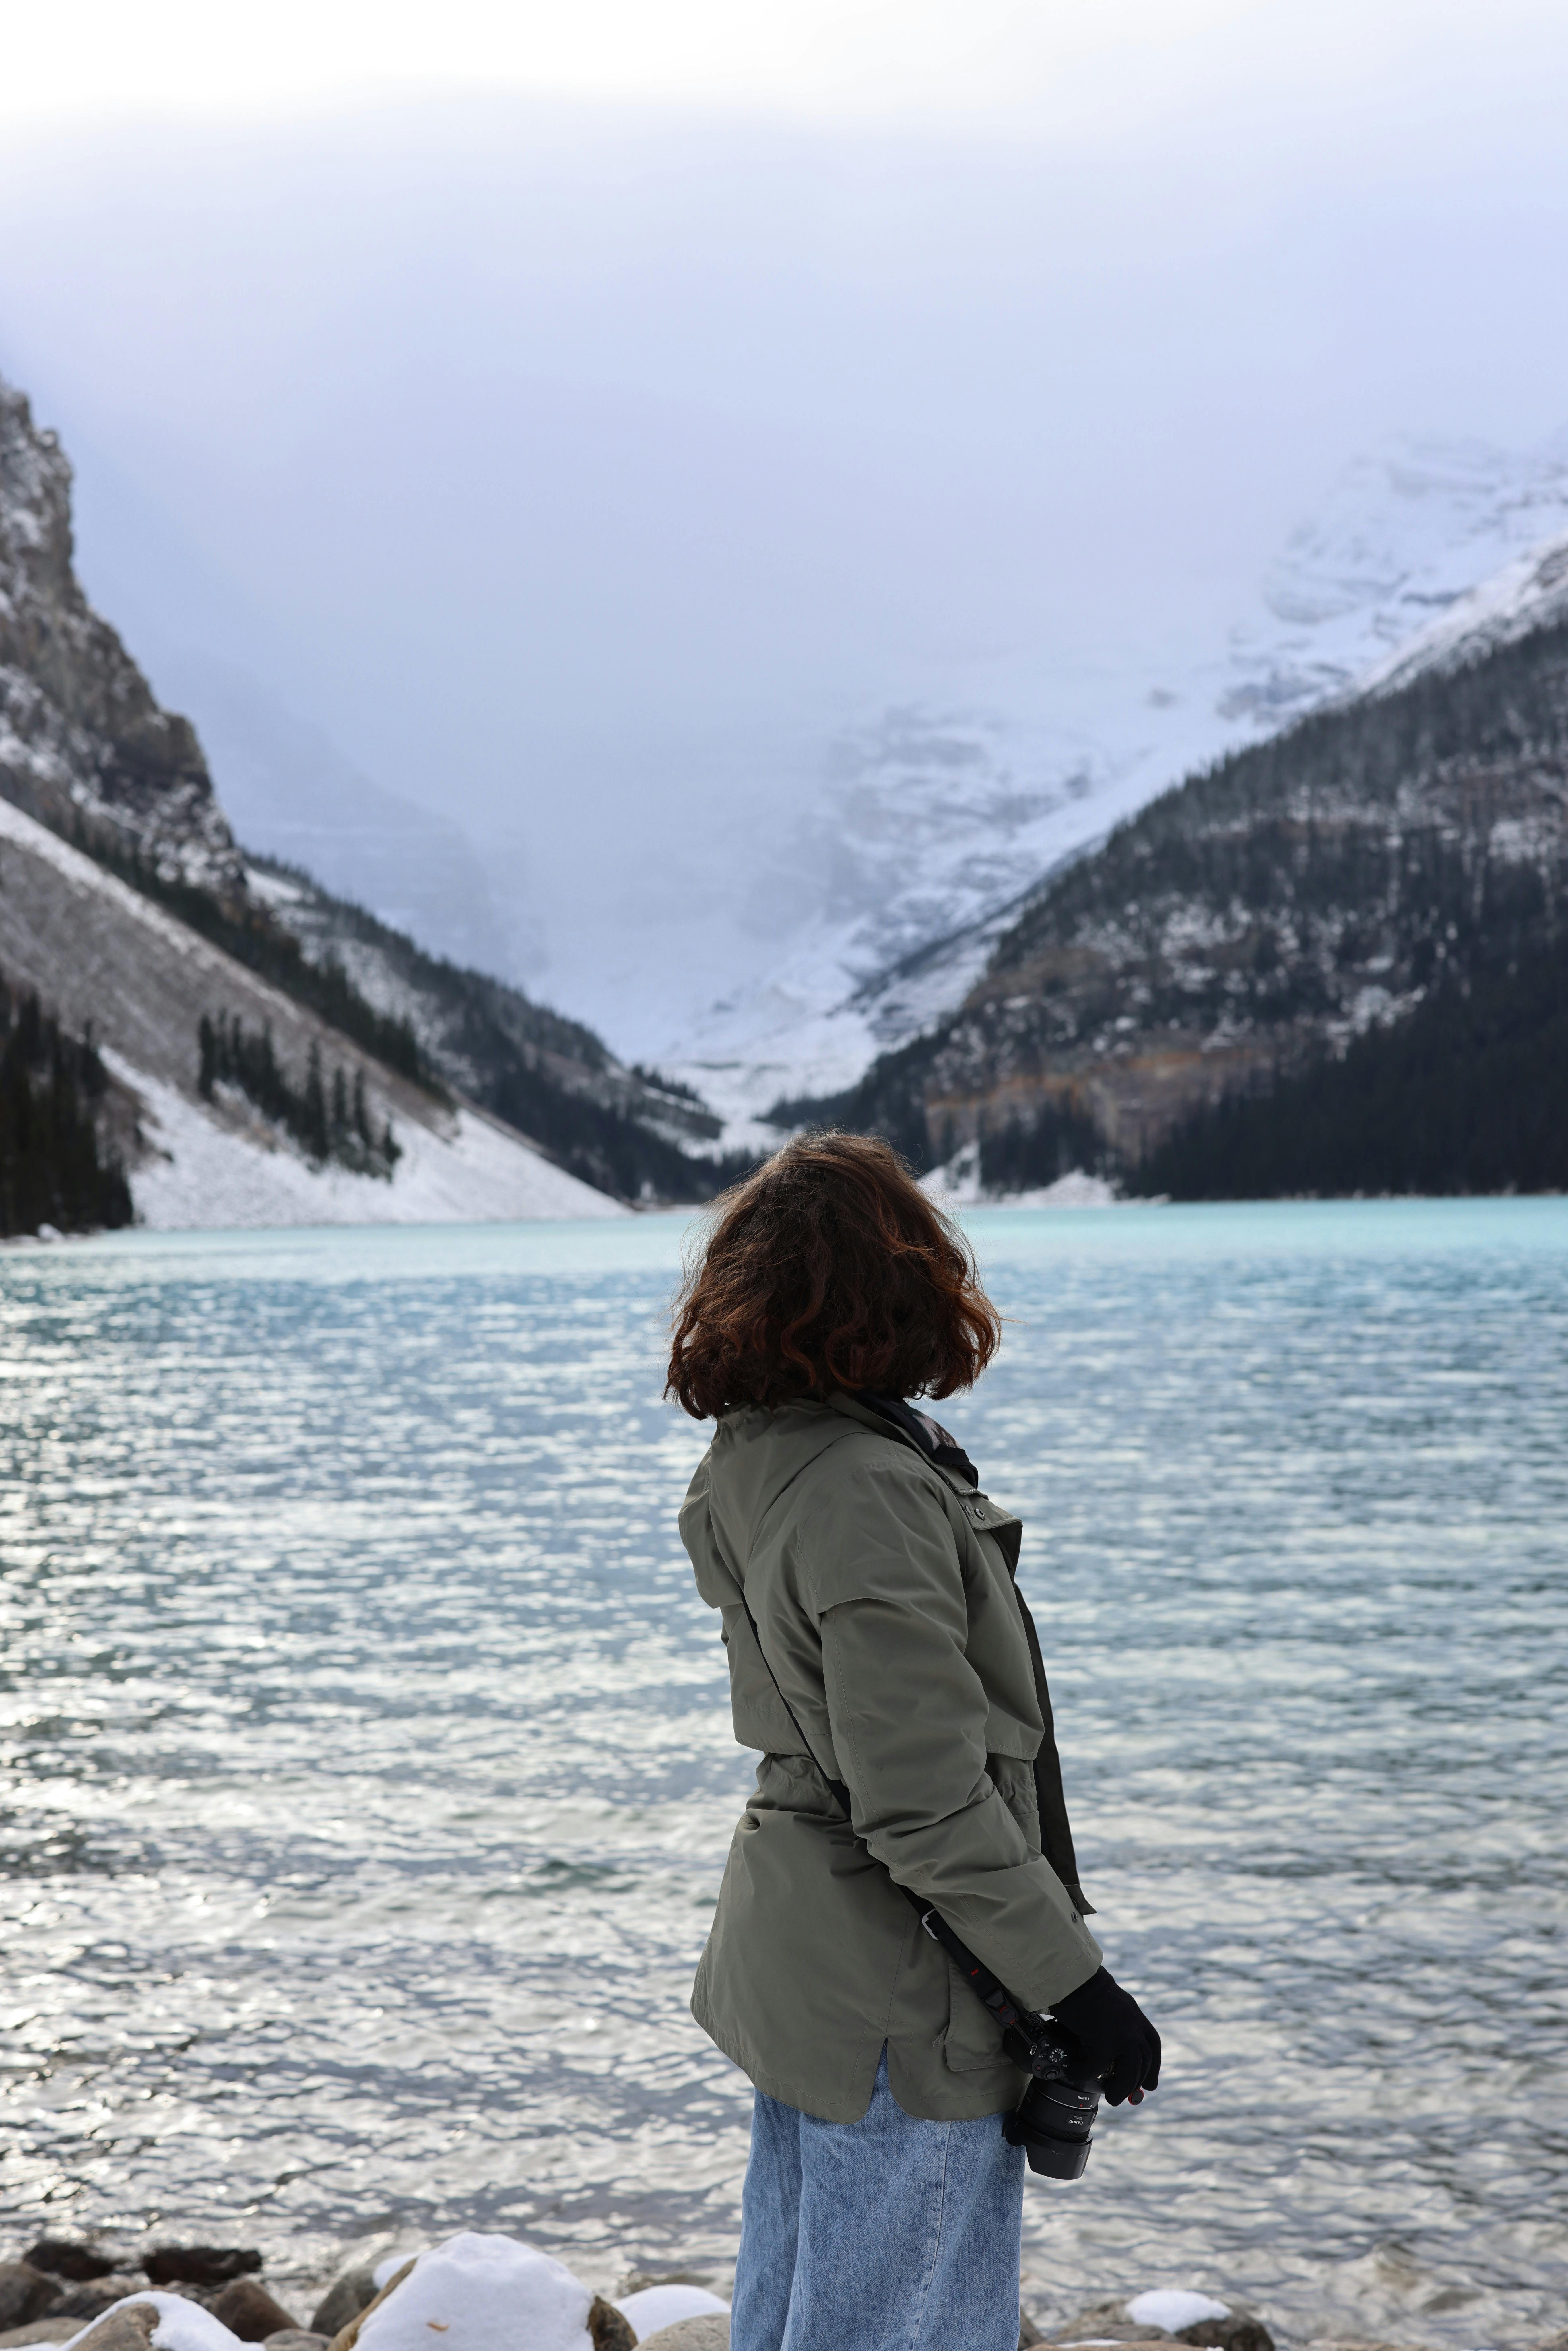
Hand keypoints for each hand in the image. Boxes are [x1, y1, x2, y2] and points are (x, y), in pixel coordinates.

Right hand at [1049, 1966, 1161, 2105]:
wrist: (1072, 1978)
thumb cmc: (1084, 1986)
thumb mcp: (1110, 2002)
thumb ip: (1116, 2020)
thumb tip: (1109, 2041)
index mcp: (1135, 2015)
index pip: (1153, 2044)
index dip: (1153, 2066)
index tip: (1150, 2084)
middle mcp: (1133, 2027)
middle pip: (1143, 2062)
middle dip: (1136, 2082)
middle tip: (1123, 2095)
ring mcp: (1121, 2037)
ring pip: (1129, 2073)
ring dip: (1120, 2089)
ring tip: (1110, 2097)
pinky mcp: (1103, 2044)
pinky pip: (1095, 2069)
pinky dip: (1084, 2074)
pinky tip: (1075, 2071)